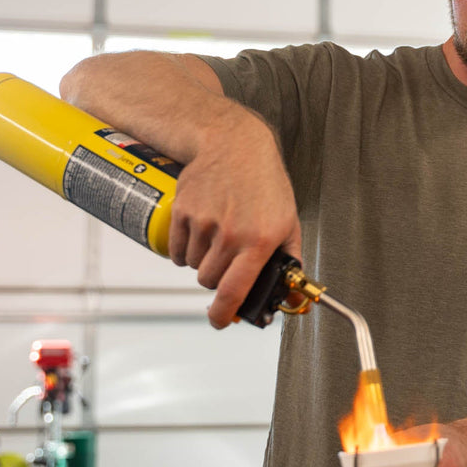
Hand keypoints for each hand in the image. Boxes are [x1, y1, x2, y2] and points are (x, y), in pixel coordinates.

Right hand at [167, 113, 302, 328]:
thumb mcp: (288, 221)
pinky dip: (184, 250)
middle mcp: (230, 234)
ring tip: (217, 236)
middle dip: (217, 278)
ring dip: (202, 260)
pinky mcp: (182, 211)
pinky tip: (198, 234)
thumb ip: (289, 260)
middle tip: (227, 260)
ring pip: (193, 266)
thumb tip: (290, 293)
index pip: (234, 291)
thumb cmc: (265, 182)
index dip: (223, 314)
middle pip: (210, 281)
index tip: (219, 321)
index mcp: (258, 241)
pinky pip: (176, 250)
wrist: (235, 145)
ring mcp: (203, 223)